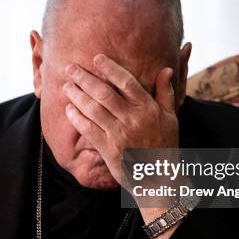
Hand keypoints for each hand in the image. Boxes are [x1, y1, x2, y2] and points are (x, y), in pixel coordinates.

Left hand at [63, 54, 178, 188]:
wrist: (159, 179)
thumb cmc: (165, 145)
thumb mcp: (171, 118)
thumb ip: (166, 92)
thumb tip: (166, 69)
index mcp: (148, 108)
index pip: (126, 82)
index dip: (109, 68)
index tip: (96, 58)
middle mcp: (132, 119)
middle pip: (104, 93)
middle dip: (84, 78)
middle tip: (70, 68)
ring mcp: (119, 134)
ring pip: (93, 109)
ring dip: (77, 96)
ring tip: (66, 86)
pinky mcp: (108, 149)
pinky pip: (88, 129)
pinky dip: (77, 118)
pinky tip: (69, 109)